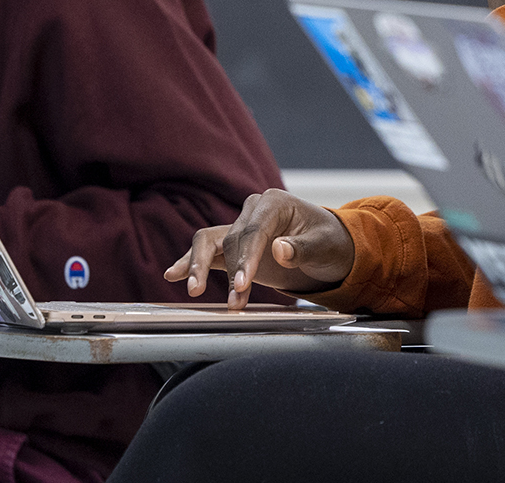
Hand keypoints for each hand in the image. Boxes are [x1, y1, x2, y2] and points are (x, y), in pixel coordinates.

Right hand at [165, 189, 353, 310]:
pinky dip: (190, 263)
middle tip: (234, 302)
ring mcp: (241, 226)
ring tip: (194, 290)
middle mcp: (253, 210)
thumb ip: (302, 248)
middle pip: (232, 241)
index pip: (254, 231)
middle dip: (232, 273)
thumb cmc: (330, 242)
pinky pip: (208, 251)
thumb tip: (280, 248)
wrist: (330, 247)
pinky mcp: (234, 245)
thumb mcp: (325, 246)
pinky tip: (174, 274)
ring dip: (202, 268)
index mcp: (274, 203)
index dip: (246, 258)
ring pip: (210, 242)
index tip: (243, 284)